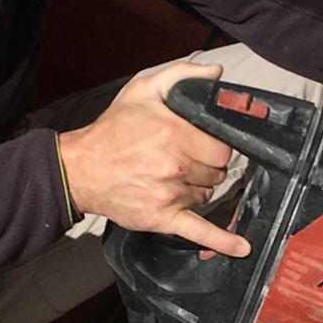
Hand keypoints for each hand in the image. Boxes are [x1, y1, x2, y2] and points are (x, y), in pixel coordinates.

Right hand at [57, 59, 251, 258]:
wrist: (80, 168)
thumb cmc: (112, 131)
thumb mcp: (143, 90)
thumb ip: (181, 75)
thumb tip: (216, 74)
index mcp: (174, 133)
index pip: (222, 147)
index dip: (215, 145)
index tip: (203, 143)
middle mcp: (174, 165)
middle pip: (217, 172)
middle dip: (207, 166)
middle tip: (185, 159)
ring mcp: (169, 194)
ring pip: (207, 195)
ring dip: (198, 188)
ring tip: (173, 178)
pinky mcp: (161, 218)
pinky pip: (199, 231)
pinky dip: (223, 241)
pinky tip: (241, 248)